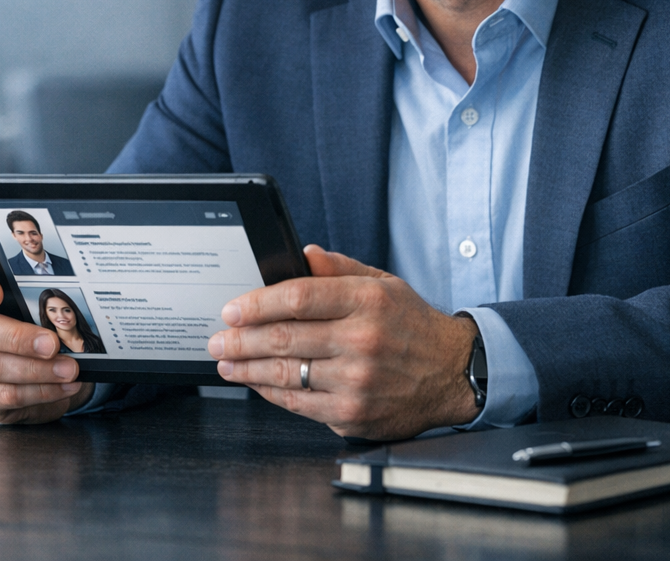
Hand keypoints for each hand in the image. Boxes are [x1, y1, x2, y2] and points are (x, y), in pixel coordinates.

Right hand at [0, 263, 94, 422]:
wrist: (36, 370)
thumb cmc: (36, 327)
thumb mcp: (37, 308)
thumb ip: (41, 301)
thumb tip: (67, 306)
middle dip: (18, 337)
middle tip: (52, 344)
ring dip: (36, 370)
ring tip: (68, 370)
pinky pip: (4, 394)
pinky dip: (39, 391)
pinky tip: (62, 387)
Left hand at [207, 245, 479, 439]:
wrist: (451, 373)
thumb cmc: (413, 326)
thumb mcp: (384, 283)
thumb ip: (340, 269)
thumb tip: (304, 255)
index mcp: (367, 300)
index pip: (298, 298)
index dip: (257, 304)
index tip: (232, 308)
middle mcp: (361, 340)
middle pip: (284, 338)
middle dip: (240, 339)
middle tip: (217, 337)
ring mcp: (356, 381)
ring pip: (285, 373)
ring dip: (246, 367)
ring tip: (226, 361)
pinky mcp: (352, 414)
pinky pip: (298, 403)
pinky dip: (270, 392)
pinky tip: (255, 381)